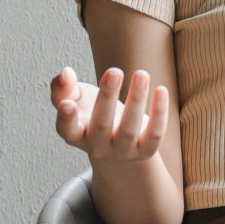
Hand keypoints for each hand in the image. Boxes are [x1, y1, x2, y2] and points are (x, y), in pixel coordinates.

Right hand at [50, 66, 168, 165]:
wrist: (117, 140)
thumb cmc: (91, 113)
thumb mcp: (74, 99)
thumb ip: (63, 87)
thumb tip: (66, 73)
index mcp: (76, 134)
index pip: (67, 129)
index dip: (66, 119)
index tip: (67, 104)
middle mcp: (97, 147)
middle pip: (101, 125)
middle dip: (107, 98)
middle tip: (114, 71)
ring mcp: (122, 152)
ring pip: (129, 130)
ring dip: (136, 100)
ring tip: (141, 74)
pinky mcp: (145, 151)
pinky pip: (154, 134)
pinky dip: (159, 114)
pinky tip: (161, 90)